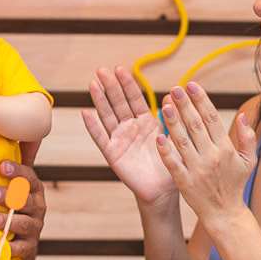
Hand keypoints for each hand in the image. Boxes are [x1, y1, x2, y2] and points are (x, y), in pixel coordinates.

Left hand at [0, 159, 44, 259]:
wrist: (14, 243)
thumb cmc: (3, 209)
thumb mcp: (3, 192)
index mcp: (31, 189)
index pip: (27, 176)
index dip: (16, 171)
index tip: (1, 166)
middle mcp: (37, 206)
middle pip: (24, 199)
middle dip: (6, 195)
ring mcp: (35, 227)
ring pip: (24, 222)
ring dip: (7, 220)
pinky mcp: (30, 246)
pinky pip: (21, 247)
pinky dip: (9, 247)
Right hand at [82, 66, 177, 206]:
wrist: (163, 190)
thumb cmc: (171, 164)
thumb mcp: (175, 137)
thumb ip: (173, 117)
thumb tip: (173, 94)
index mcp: (146, 122)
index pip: (134, 99)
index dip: (127, 84)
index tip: (120, 69)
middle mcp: (130, 128)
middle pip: (118, 103)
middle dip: (111, 86)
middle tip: (102, 70)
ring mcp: (120, 140)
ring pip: (107, 116)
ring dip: (100, 100)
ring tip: (93, 83)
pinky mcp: (112, 154)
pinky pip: (100, 138)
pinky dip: (92, 126)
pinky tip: (85, 113)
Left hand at [156, 83, 257, 231]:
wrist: (224, 213)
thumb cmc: (235, 184)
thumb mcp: (249, 161)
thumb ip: (248, 137)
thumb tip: (242, 116)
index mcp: (226, 149)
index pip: (212, 118)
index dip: (201, 100)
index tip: (191, 84)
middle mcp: (211, 157)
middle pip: (195, 125)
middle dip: (185, 105)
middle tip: (175, 88)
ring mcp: (196, 169)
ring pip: (182, 141)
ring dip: (173, 122)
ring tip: (165, 104)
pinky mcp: (183, 181)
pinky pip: (172, 163)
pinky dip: (165, 150)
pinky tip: (158, 136)